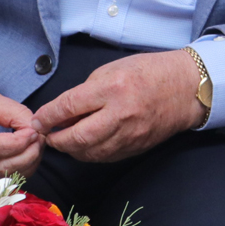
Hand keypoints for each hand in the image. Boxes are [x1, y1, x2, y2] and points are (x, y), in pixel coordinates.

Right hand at [0, 75, 41, 177]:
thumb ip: (12, 112)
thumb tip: (35, 127)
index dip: (21, 141)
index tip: (35, 129)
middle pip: (4, 167)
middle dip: (31, 153)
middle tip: (41, 136)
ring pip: (5, 178)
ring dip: (28, 163)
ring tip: (35, 143)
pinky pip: (0, 181)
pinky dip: (18, 170)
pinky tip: (24, 153)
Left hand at [30, 49, 203, 162]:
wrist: (186, 89)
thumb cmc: (149, 72)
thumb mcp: (113, 69)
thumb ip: (87, 90)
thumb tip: (63, 111)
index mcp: (113, 88)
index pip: (68, 107)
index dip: (47, 116)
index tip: (38, 119)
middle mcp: (120, 114)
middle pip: (75, 138)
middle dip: (54, 139)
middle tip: (47, 134)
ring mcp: (129, 135)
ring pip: (87, 152)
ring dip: (70, 149)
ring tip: (64, 139)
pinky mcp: (135, 147)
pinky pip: (104, 157)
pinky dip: (88, 153)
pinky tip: (84, 145)